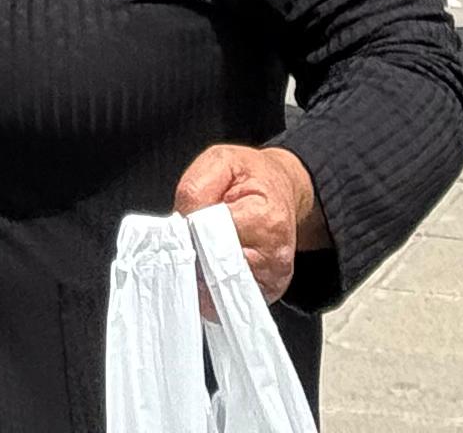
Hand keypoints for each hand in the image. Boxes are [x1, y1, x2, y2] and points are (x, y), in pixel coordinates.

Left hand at [172, 142, 319, 301]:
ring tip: (202, 252)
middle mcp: (274, 254)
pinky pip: (230, 300)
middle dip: (195, 256)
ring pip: (221, 289)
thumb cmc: (251, 175)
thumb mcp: (220, 161)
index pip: (214, 237)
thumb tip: (182, 222)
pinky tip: (212, 268)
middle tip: (188, 241)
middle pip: (217, 269)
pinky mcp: (268, 291)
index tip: (182, 227)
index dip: (192, 231)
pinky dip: (215, 289)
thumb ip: (196, 188)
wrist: (281, 187)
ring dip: (203, 274)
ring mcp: (273, 277)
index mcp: (265, 218)